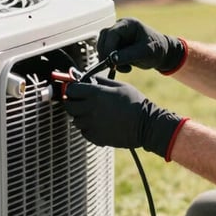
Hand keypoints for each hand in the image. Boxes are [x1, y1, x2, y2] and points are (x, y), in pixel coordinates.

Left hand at [63, 76, 185, 157]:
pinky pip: (84, 132)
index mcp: (96, 94)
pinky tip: (98, 124)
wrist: (146, 125)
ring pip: (75, 120)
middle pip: (69, 106)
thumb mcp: (120, 85)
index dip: (72, 88)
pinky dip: (88, 128)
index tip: (75, 89)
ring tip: (93, 114)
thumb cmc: (135, 102)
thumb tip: (88, 78)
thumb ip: (101, 81)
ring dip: (81, 116)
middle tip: (80, 101)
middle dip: (73, 102)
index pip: (72, 90)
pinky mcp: (96, 138)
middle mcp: (91, 109)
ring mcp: (93, 125)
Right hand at [97, 18, 185, 73]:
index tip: (111, 61)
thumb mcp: (145, 53)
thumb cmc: (157, 49)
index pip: (111, 33)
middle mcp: (120, 27)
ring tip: (123, 67)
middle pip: (104, 38)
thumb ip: (128, 55)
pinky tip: (124, 67)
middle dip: (106, 53)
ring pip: (103, 45)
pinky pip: (106, 52)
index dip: (108, 47)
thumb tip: (112, 59)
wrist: (162, 54)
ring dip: (108, 58)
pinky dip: (111, 61)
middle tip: (113, 66)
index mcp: (128, 24)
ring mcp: (117, 36)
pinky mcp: (116, 45)